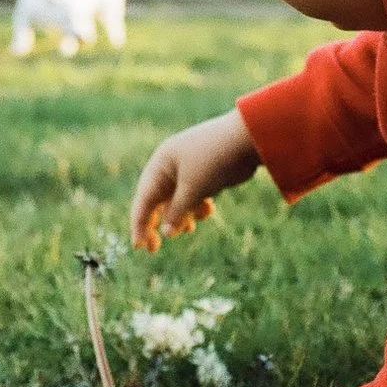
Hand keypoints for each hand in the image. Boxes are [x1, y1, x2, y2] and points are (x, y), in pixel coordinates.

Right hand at [130, 108, 260, 251]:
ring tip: (189, 228)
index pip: (143, 199)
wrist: (248, 137)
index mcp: (161, 164)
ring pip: (176, 200)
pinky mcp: (205, 173)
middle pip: (156, 200)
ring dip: (180, 216)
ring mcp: (188, 168)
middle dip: (156, 223)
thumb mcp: (193, 189)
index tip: (139, 246)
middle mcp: (170, 165)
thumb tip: (166, 232)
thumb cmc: (215, 160)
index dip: (138, 224)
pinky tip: (207, 210)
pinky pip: (193, 195)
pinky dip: (196, 206)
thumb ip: (177, 213)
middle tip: (155, 249)